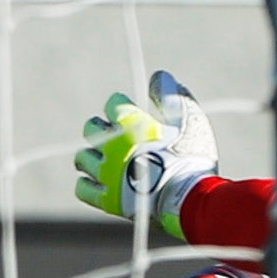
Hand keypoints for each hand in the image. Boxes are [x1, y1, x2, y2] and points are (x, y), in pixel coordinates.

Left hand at [74, 70, 218, 237]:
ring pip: (82, 158)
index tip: (130, 111)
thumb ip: (173, 97)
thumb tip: (159, 75)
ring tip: (105, 160)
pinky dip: (88, 183)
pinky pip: (83, 189)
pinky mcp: (107, 199)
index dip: (122, 106)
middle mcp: (111, 146)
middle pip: (91, 129)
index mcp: (130, 124)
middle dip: (102, 129)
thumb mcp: (190, 122)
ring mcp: (106, 174)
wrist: (191, 201)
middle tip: (115, 136)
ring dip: (92, 156)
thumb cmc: (193, 159)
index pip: (113, 105)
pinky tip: (99, 182)